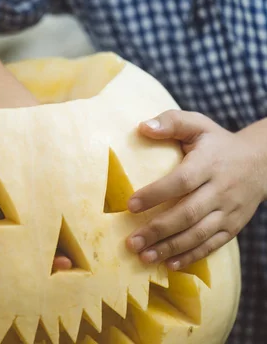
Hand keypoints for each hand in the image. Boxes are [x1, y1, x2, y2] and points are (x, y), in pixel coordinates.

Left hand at [126, 110, 266, 269]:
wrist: (260, 161)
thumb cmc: (217, 142)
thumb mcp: (198, 124)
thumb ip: (171, 122)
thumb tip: (142, 127)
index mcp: (208, 163)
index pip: (181, 181)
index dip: (156, 193)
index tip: (130, 204)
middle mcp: (220, 189)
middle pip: (188, 213)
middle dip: (158, 230)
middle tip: (131, 242)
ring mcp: (228, 210)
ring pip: (198, 234)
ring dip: (170, 248)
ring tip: (143, 256)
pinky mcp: (233, 226)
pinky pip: (212, 245)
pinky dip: (191, 256)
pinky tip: (169, 264)